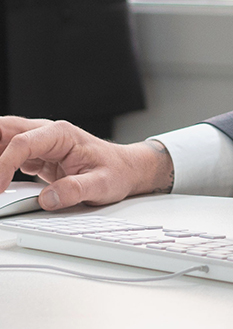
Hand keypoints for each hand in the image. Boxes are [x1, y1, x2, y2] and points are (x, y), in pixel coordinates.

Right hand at [0, 116, 172, 209]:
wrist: (125, 168)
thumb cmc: (116, 171)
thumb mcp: (102, 184)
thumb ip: (75, 190)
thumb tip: (48, 199)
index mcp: (61, 134)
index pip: (22, 143)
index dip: (3, 165)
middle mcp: (48, 133)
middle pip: (6, 130)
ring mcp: (40, 143)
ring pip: (4, 139)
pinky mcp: (36, 156)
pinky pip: (8, 155)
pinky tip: (0, 182)